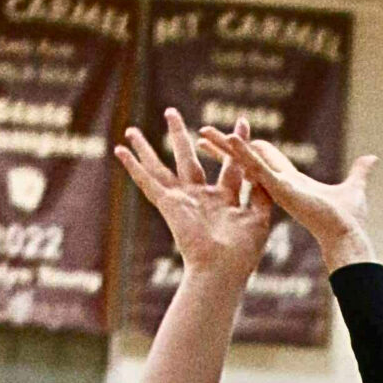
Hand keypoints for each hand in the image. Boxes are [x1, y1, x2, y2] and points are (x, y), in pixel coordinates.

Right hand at [116, 109, 270, 279]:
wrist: (222, 270)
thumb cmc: (242, 252)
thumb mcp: (258, 219)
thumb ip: (260, 195)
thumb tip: (263, 173)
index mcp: (224, 201)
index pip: (229, 165)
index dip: (234, 145)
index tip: (242, 120)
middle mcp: (200, 198)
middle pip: (187, 158)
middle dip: (179, 135)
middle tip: (170, 112)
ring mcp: (183, 201)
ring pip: (161, 167)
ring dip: (146, 148)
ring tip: (132, 130)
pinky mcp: (169, 205)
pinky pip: (148, 183)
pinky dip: (133, 168)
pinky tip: (120, 152)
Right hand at [198, 130, 377, 272]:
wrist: (347, 234)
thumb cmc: (349, 219)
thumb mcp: (355, 186)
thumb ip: (360, 172)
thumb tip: (372, 158)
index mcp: (291, 181)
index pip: (262, 159)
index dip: (246, 149)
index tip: (228, 139)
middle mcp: (279, 183)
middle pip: (245, 159)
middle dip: (224, 148)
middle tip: (202, 136)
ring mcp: (277, 185)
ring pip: (245, 161)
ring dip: (225, 146)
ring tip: (203, 133)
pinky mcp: (279, 187)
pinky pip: (256, 167)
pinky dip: (242, 152)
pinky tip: (228, 139)